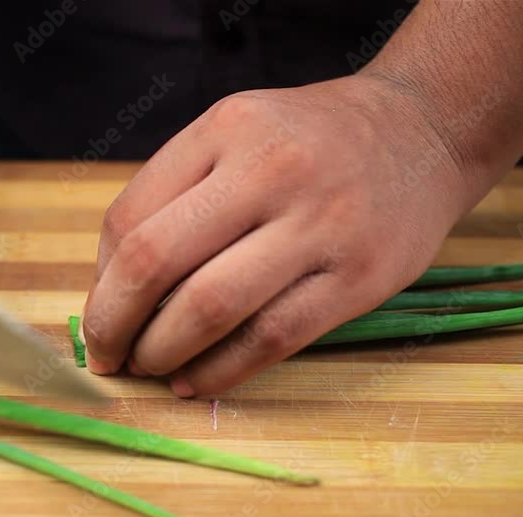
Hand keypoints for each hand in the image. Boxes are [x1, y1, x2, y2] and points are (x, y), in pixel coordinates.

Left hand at [80, 73, 488, 396]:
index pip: (132, 217)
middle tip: (107, 356)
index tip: (97, 316)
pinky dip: (222, 371)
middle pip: (157, 262)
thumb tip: (112, 285)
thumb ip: (178, 191)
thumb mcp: (240, 130)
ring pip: (212, 307)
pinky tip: (198, 380)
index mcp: (227, 130)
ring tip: (151, 367)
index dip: (99, 281)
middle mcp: (270, 171)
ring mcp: (319, 226)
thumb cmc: (315, 138)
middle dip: (113, 324)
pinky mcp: (358, 278)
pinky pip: (272, 339)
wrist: (426, 131)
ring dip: (164, 352)